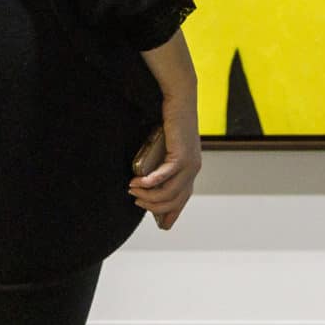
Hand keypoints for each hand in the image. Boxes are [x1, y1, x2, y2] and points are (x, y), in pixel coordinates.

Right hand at [127, 93, 201, 229]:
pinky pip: (166, 177)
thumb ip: (161, 161)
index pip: (181, 201)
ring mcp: (190, 165)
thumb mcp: (166, 146)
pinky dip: (150, 182)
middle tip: (134, 198)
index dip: (170, 215)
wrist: (180, 100)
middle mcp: (193, 171)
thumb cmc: (170, 120)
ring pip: (169, 193)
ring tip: (131, 188)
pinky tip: (138, 182)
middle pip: (173, 201)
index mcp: (190, 171)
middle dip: (152, 206)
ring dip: (148, 195)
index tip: (159, 225)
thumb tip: (146, 178)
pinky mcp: (182, 156)